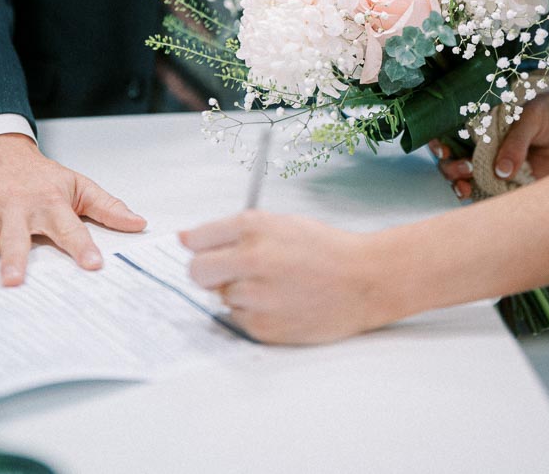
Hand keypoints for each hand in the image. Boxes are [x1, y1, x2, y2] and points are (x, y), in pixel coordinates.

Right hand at [0, 134, 146, 285]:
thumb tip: (139, 223)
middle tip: (14, 280)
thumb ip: (107, 208)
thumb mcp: (77, 185)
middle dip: (15, 258)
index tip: (93, 265)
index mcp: (50, 202)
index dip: (82, 245)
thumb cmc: (40, 175)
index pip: (70, 226)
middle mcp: (18, 207)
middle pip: (17, 236)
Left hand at [180, 209, 384, 343]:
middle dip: (207, 272)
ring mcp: (256, 296)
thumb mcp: (280, 223)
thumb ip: (232, 230)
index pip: (197, 239)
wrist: (363, 281)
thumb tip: (185, 239)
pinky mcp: (263, 326)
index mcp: (254, 227)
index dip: (200, 245)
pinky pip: (238, 319)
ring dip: (237, 292)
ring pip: (220, 297)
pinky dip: (253, 312)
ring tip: (273, 285)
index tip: (204, 250)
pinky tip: (280, 302)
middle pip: (196, 271)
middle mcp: (251, 259)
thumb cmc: (324, 249)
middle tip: (229, 272)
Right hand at [430, 86, 548, 198]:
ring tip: (467, 185)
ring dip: (461, 184)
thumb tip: (501, 171)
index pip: (449, 133)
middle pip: (453, 160)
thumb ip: (515, 143)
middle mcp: (483, 144)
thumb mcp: (529, 118)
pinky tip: (477, 197)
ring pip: (468, 179)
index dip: (439, 142)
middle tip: (465, 167)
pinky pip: (491, 192)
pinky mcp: (513, 180)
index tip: (442, 149)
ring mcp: (496, 163)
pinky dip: (482, 198)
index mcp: (481, 122)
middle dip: (451, 167)